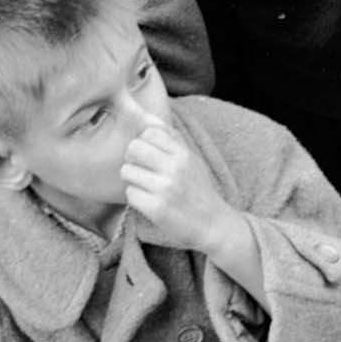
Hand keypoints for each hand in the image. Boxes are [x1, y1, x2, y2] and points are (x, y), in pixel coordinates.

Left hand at [121, 120, 237, 255]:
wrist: (213, 224)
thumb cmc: (198, 190)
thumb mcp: (191, 159)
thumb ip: (171, 138)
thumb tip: (146, 116)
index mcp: (183, 154)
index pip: (149, 132)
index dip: (144, 143)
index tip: (149, 155)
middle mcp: (174, 168)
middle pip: (133, 148)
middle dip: (132, 159)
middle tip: (141, 170)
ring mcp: (165, 189)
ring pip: (127, 171)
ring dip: (132, 180)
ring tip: (146, 187)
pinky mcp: (156, 209)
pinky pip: (130, 193)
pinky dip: (135, 198)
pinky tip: (148, 201)